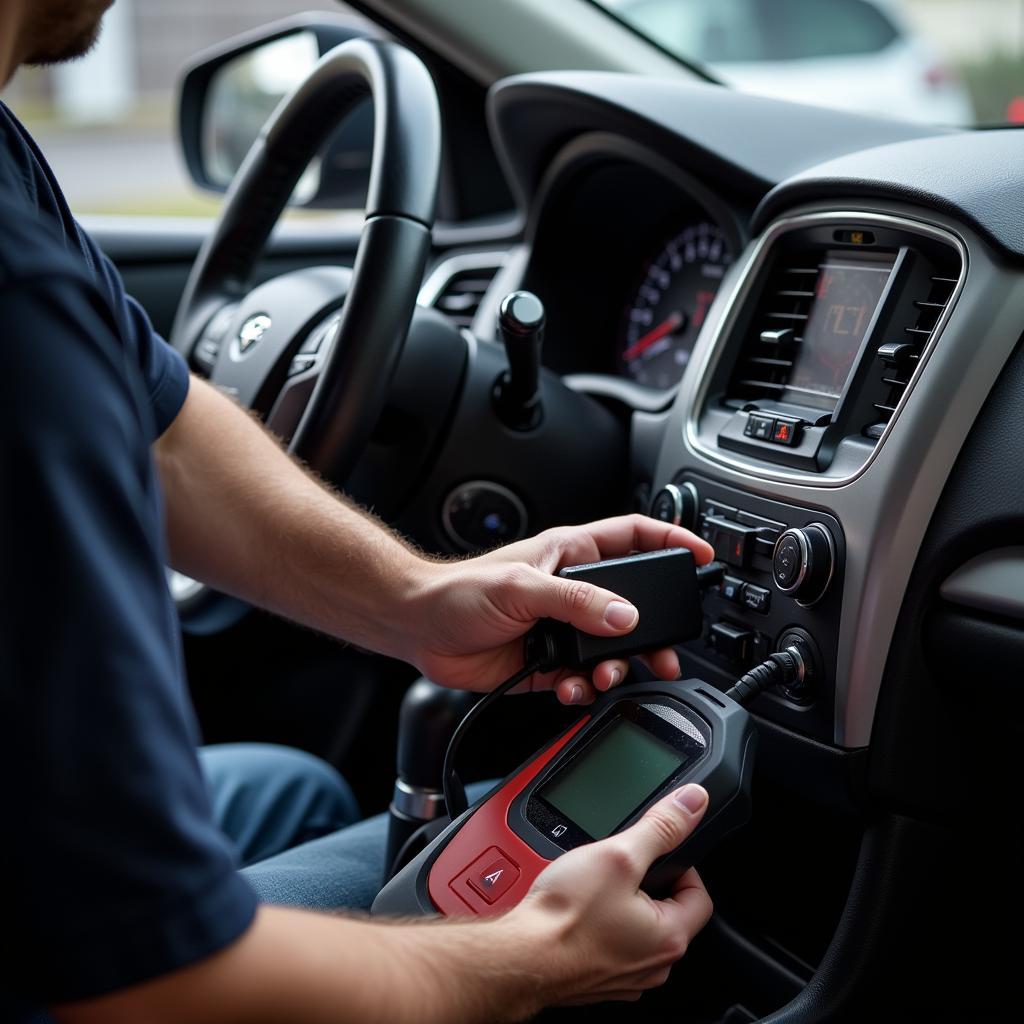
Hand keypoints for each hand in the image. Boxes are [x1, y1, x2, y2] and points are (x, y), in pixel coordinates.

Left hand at [405, 514, 713, 703]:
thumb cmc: (459, 591)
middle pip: (634, 606)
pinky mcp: (549, 664)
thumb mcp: (521, 586)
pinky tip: (573, 689)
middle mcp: (572, 591)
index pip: (634, 538)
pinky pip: (584, 680)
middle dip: (653, 632)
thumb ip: (575, 601)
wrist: (420, 630)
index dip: (671, 542)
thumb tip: (624, 617)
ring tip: (607, 678)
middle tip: (665, 652)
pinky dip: (586, 689)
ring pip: (613, 650)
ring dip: (618, 668)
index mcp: (571, 554)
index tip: (701, 556)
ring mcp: (563, 629)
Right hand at [507, 783, 712, 1007]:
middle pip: (666, 911)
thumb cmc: (564, 917)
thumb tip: (691, 803)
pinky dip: (599, 925)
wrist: (519, 956)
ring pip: (636, 928)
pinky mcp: (597, 979)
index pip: (697, 893)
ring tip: (592, 887)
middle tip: (617, 867)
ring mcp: (624, 977)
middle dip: (645, 883)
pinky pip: (610, 943)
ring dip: (620, 904)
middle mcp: (653, 966)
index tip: (654, 852)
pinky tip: (577, 911)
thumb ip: (661, 827)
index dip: (678, 863)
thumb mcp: (618, 855)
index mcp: (670, 938)